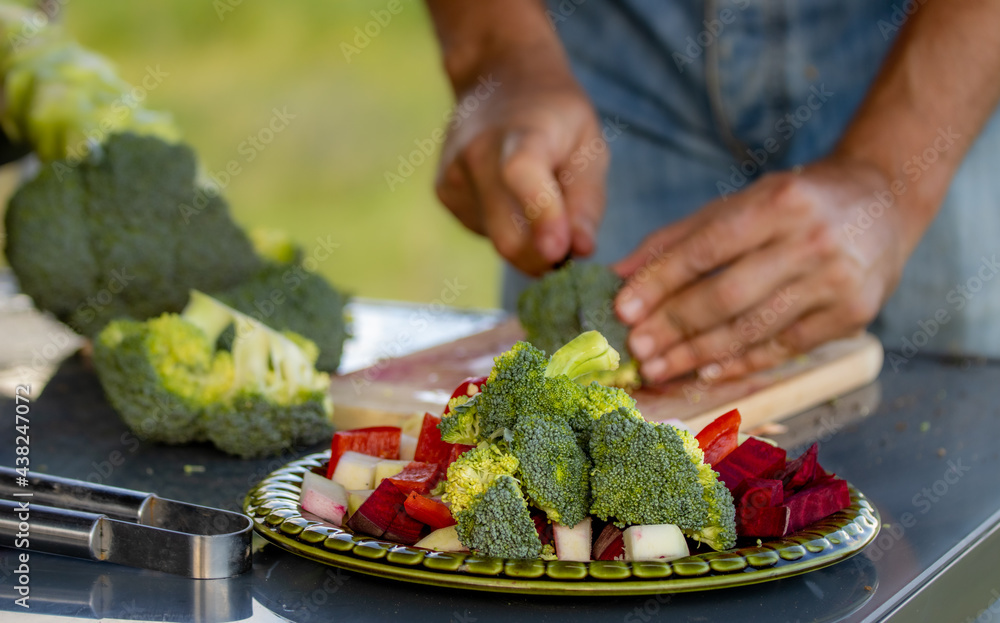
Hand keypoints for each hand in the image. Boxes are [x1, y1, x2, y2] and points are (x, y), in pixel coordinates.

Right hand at [435, 61, 607, 275]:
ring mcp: (453, 176)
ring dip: (527, 239)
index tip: (561, 252)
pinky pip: (484, 232)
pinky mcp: (444, 193)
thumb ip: (587, 200)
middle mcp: (476, 155)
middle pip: (507, 235)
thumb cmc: (556, 115)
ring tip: (537, 193)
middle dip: (544, 259)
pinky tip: (510, 191)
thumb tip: (581, 250)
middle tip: (570, 247)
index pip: (522, 177)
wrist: (497, 76)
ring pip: (498, 240)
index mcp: (520, 135)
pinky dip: (507, 225)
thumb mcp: (589, 144)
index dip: (542, 217)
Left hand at [613, 158, 916, 383]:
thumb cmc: (798, 201)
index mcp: (779, 202)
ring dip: (698, 354)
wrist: (884, 201)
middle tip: (636, 349)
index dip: (660, 282)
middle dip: (674, 326)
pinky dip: (740, 363)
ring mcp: (836, 281)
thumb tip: (621, 273)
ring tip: (659, 368)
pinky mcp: (852, 315)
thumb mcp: (742, 201)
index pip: (706, 248)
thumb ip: (680, 236)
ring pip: (753, 328)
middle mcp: (812, 241)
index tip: (623, 309)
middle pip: (727, 295)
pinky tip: (704, 372)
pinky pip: (784, 348)